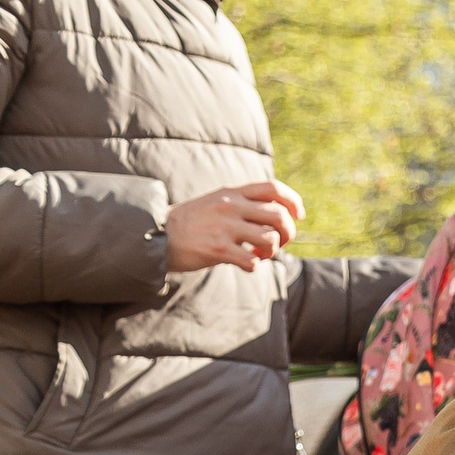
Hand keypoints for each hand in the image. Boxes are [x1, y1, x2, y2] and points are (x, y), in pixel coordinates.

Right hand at [165, 180, 304, 272]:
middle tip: (278, 243)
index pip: (273, 188)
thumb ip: (243, 204)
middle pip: (278, 215)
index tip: (298, 216)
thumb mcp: (217, 202)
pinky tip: (245, 264)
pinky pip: (252, 261)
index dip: (293, 201)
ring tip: (259, 254)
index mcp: (232, 193)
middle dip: (288, 233)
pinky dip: (255, 266)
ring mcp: (224, 227)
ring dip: (272, 251)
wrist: (156, 234)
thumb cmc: (193, 222)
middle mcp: (230, 206)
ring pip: (270, 238)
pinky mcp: (218, 249)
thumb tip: (278, 216)